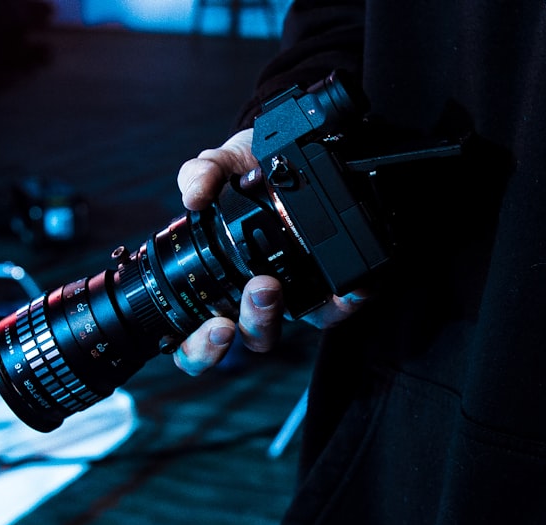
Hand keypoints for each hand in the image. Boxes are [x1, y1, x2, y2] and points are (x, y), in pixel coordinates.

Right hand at [173, 129, 369, 375]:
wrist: (287, 154)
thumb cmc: (247, 172)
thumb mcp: (221, 165)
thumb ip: (201, 174)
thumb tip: (193, 195)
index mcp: (221, 283)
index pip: (198, 338)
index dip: (199, 349)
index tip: (214, 328)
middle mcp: (254, 297)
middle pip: (250, 337)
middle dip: (253, 323)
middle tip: (258, 290)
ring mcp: (293, 296)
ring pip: (291, 327)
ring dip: (277, 314)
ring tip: (272, 284)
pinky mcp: (331, 289)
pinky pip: (340, 306)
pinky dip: (349, 299)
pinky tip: (352, 287)